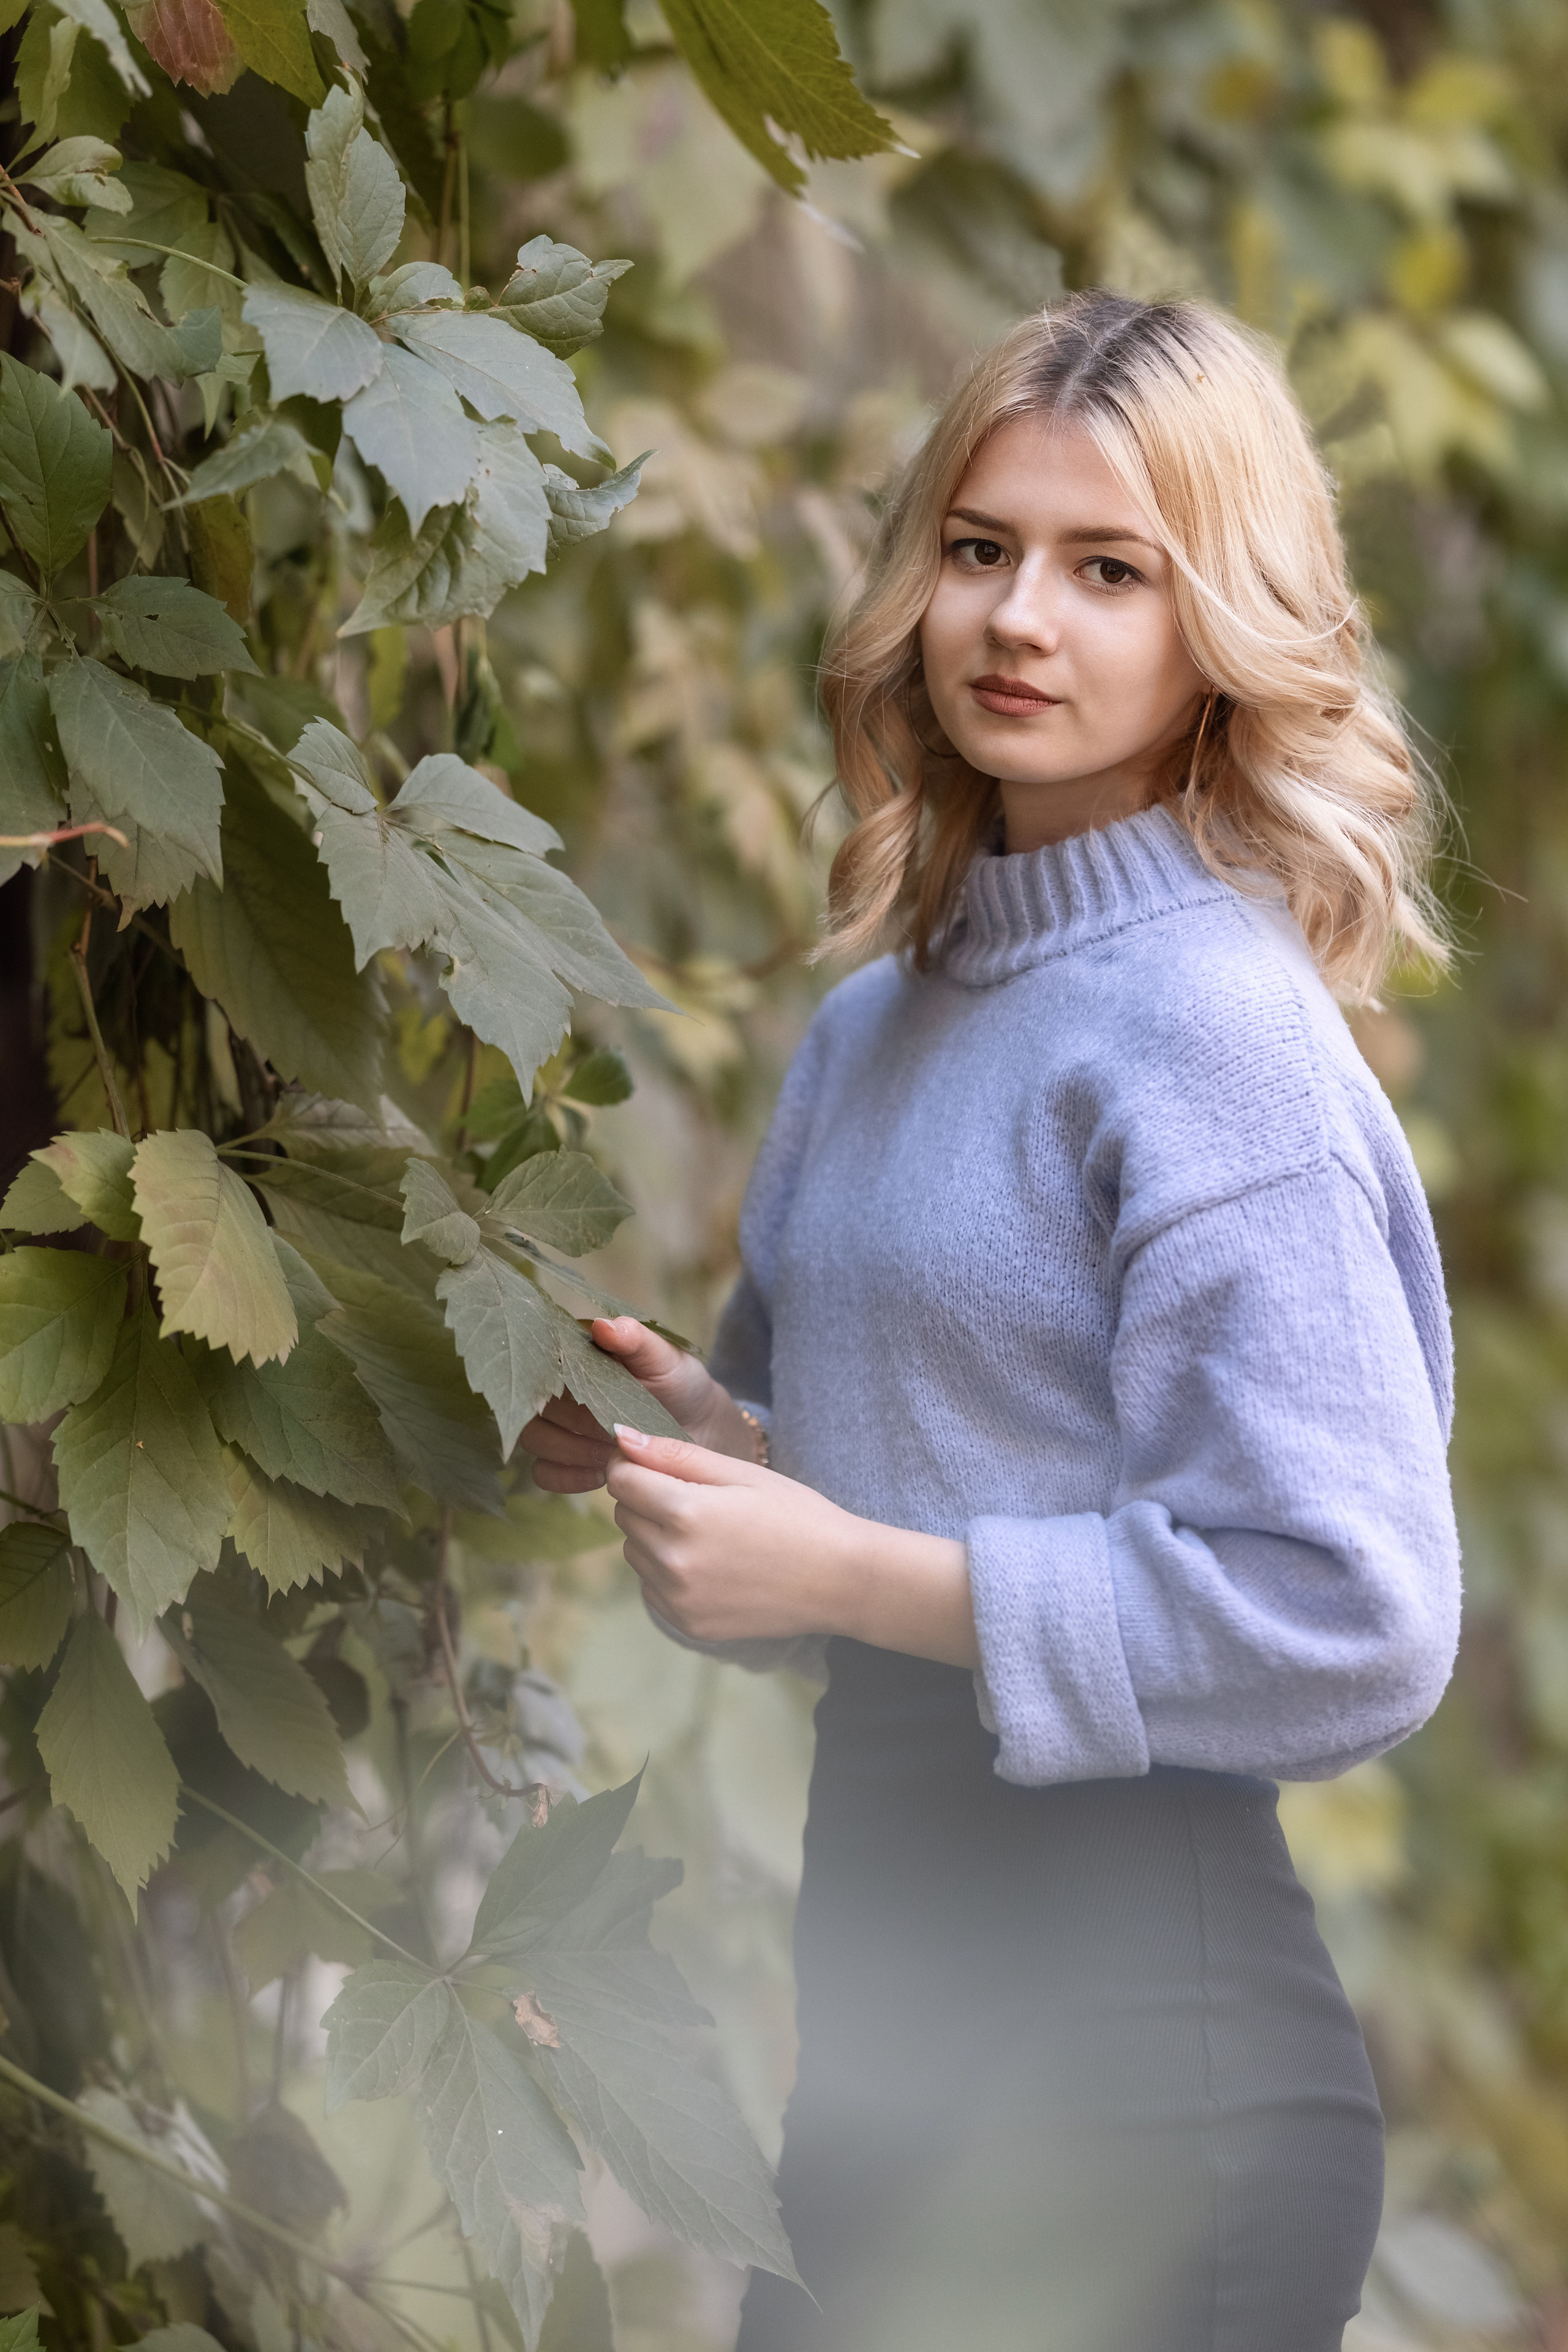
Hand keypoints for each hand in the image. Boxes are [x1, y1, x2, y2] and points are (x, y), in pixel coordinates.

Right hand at [520, 1316, 756, 1493]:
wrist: (700, 1428)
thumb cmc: (679, 1384)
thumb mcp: (664, 1358)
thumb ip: (637, 1340)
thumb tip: (604, 1326)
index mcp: (576, 1358)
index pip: (540, 1364)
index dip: (558, 1382)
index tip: (591, 1395)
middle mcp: (560, 1390)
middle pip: (534, 1406)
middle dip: (570, 1422)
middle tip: (610, 1430)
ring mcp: (560, 1427)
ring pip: (534, 1439)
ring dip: (568, 1450)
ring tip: (609, 1452)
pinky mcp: (567, 1462)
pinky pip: (544, 1473)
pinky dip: (566, 1477)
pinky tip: (599, 1473)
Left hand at [607, 1428, 980, 1666]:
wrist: (839, 1579)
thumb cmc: (796, 1516)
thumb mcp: (740, 1473)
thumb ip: (675, 1455)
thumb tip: (622, 1437)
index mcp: (686, 1513)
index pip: (622, 1480)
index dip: (632, 1465)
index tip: (654, 1463)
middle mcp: (673, 1560)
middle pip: (624, 1515)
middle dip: (647, 1499)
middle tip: (694, 1498)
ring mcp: (678, 1597)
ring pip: (634, 1552)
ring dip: (654, 1537)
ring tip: (706, 1533)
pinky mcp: (686, 1623)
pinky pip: (651, 1587)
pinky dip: (667, 1572)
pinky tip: (710, 1564)